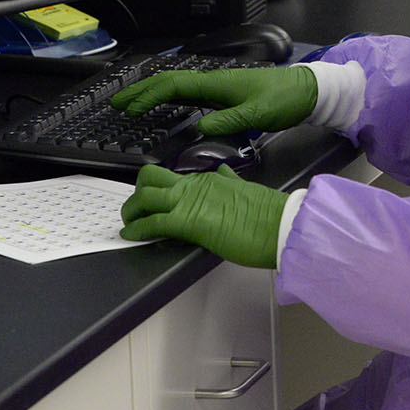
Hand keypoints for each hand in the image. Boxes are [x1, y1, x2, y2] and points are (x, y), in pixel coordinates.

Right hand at [111, 66, 317, 136]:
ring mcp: (220, 87)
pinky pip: (191, 93)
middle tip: (117, 102)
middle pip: (170, 82)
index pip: (174, 86)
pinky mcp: (227, 94)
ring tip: (134, 103)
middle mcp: (215, 81)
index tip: (129, 109)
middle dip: (141, 91)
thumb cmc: (285, 98)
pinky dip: (172, 98)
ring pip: (179, 87)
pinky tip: (168, 105)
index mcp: (217, 83)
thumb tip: (200, 129)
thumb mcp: (257, 114)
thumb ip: (229, 121)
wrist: (307, 90)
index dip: (148, 96)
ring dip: (154, 94)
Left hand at [119, 164, 288, 268]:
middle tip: (135, 209)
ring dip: (131, 211)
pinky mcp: (188, 222)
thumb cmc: (268, 214)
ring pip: (144, 197)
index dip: (155, 187)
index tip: (150, 198)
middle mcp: (195, 185)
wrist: (280, 224)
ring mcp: (190, 201)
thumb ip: (230, 181)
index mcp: (209, 179)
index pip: (172, 176)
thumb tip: (225, 173)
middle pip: (149, 178)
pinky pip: (152, 223)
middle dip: (136, 193)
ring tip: (129, 223)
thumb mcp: (246, 189)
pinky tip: (131, 235)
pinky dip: (136, 230)